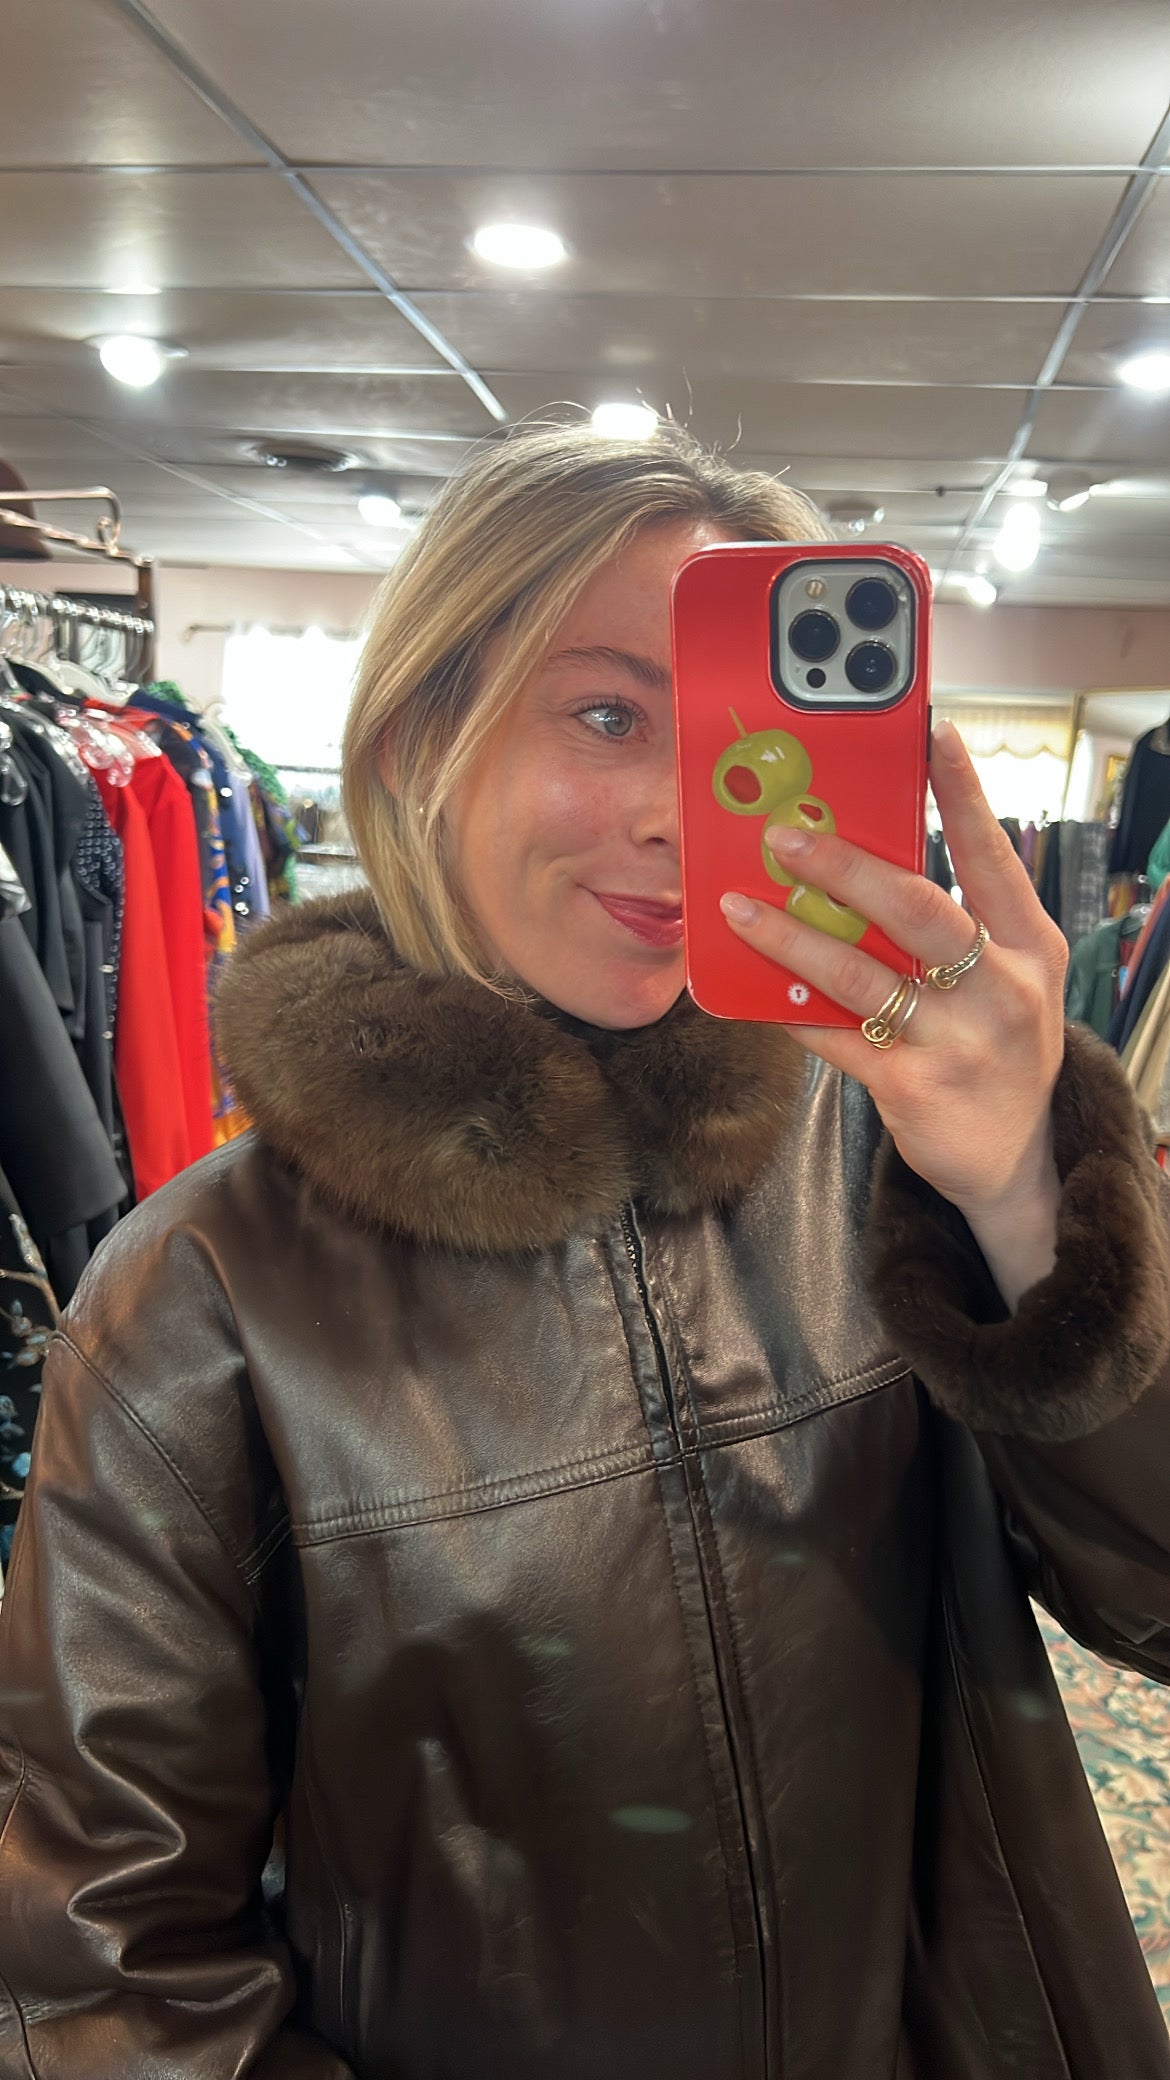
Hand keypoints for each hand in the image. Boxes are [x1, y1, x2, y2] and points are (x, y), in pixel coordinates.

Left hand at [718, 720, 1068, 1305]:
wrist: (1014, 1158)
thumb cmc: (996, 1047)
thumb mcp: (1003, 979)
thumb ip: (953, 926)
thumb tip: (863, 864)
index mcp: (1031, 945)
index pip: (992, 855)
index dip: (961, 792)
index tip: (931, 734)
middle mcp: (1002, 988)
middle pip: (916, 910)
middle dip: (843, 866)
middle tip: (784, 837)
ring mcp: (959, 1040)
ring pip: (861, 975)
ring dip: (792, 937)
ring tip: (740, 909)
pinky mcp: (913, 1087)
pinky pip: (834, 1036)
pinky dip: (789, 1009)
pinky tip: (751, 989)